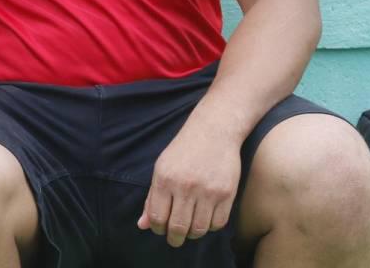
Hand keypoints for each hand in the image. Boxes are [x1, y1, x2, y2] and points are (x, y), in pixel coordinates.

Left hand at [137, 121, 240, 247]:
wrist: (214, 130)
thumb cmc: (184, 150)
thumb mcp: (162, 168)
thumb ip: (152, 198)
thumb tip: (143, 225)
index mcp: (165, 179)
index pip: (157, 218)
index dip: (157, 229)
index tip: (161, 228)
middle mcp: (185, 186)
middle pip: (178, 228)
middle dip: (174, 238)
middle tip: (175, 237)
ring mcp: (207, 190)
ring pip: (198, 229)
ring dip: (193, 234)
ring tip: (191, 227)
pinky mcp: (226, 193)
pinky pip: (217, 223)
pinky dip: (210, 226)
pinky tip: (206, 218)